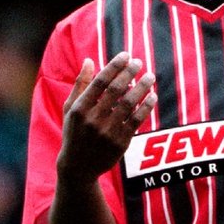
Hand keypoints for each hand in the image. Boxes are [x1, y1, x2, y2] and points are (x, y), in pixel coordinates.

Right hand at [58, 51, 156, 184]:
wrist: (78, 167)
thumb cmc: (74, 133)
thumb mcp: (70, 109)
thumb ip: (80, 85)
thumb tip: (89, 60)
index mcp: (80, 108)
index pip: (100, 81)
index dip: (114, 66)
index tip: (126, 55)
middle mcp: (93, 119)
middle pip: (116, 90)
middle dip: (130, 73)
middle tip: (140, 62)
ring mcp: (107, 132)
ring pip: (129, 104)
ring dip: (142, 87)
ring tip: (150, 76)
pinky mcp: (120, 143)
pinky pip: (137, 121)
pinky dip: (146, 107)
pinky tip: (152, 97)